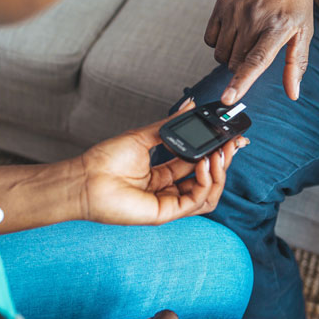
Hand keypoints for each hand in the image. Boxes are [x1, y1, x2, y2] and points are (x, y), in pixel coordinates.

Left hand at [78, 98, 245, 225]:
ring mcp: (168, 203)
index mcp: (164, 173)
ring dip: (219, 173)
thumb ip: (171, 124)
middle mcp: (169, 189)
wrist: (86, 178)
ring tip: (219, 153)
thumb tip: (190, 105)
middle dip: (224, 160)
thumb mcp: (144, 135)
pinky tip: (204, 164)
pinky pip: (197, 201)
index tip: (230, 137)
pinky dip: (206, 182)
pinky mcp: (166, 213)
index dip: (216, 152)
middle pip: (208, 179)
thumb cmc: (106, 160)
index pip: (199, 164)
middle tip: (233, 143)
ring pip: (208, 193)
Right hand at [205, 0, 314, 104]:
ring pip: (221, 54)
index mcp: (278, 27)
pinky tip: (234, 31)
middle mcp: (254, 18)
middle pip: (235, 63)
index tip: (228, 98)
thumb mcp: (304, 30)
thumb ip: (297, 64)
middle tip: (257, 50)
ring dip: (230, 57)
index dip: (241, 82)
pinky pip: (210, 39)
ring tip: (247, 39)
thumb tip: (293, 94)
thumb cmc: (294, 0)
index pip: (256, 60)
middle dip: (242, 68)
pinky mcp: (221, 4)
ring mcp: (235, 10)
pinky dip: (219, 43)